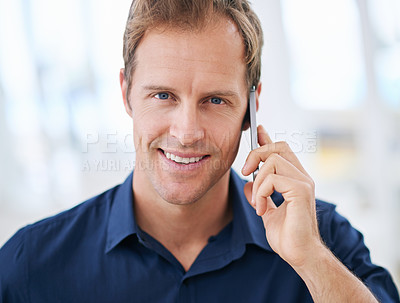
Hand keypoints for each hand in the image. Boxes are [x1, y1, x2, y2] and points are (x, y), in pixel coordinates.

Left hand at [242, 125, 322, 267]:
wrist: (300, 254)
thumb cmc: (287, 236)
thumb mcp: (267, 211)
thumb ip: (260, 195)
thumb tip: (249, 182)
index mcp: (295, 180)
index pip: (281, 151)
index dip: (267, 139)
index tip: (257, 130)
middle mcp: (301, 177)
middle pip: (278, 147)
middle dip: (256, 154)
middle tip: (245, 172)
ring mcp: (303, 182)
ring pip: (272, 161)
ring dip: (258, 182)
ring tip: (259, 204)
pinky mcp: (301, 190)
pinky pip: (272, 179)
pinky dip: (261, 193)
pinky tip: (262, 210)